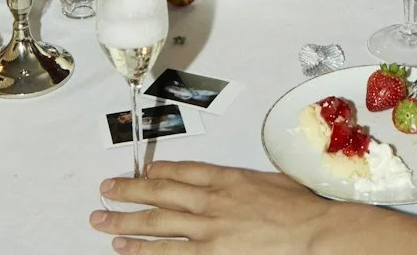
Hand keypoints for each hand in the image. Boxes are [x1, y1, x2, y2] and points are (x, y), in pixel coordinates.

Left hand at [90, 162, 347, 252]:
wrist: (312, 231)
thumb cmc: (298, 207)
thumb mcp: (268, 181)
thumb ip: (241, 183)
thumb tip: (227, 185)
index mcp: (226, 178)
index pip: (183, 171)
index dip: (159, 171)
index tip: (143, 171)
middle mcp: (211, 201)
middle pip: (160, 194)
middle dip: (128, 193)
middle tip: (105, 192)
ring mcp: (208, 230)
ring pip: (157, 225)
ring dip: (127, 223)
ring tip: (104, 223)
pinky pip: (171, 254)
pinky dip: (146, 251)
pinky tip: (127, 250)